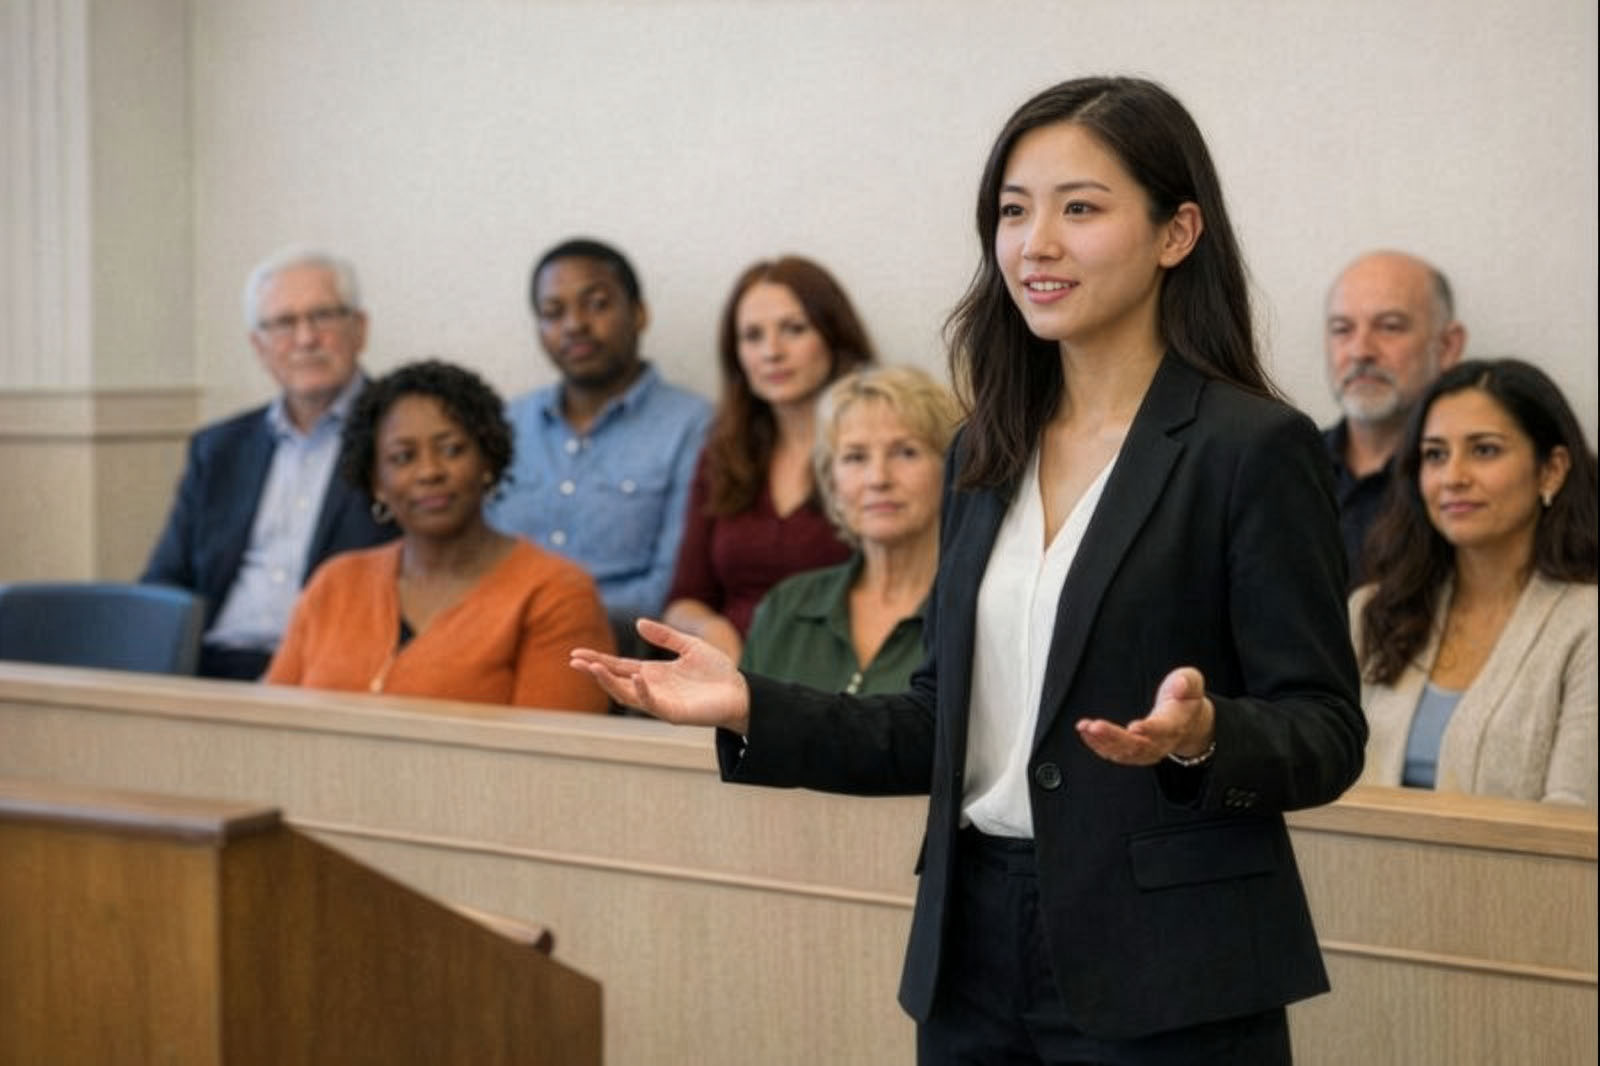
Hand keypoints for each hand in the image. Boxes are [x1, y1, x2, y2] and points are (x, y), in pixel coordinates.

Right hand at [569, 618, 750, 732]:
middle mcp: (652, 688)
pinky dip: (642, 691)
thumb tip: (638, 623)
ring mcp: (661, 702)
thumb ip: (665, 636)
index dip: (598, 660)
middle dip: (595, 671)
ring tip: (593, 668)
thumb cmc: (717, 671)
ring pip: (627, 695)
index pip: (619, 667)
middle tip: (574, 661)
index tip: (576, 653)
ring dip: (609, 682)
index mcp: (653, 673)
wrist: (741, 692)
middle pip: (616, 680)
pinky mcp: (674, 713)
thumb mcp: (689, 646)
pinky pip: (652, 704)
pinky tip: (634, 677)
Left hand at [1075, 666, 1214, 766]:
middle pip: (1139, 745)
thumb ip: (1187, 682)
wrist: (1188, 722)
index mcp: (1176, 724)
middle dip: (1115, 737)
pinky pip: (1116, 754)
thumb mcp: (1191, 683)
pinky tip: (1086, 733)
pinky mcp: (1135, 753)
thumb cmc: (1185, 698)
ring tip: (1085, 728)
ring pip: (1125, 752)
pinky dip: (1099, 745)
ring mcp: (1148, 750)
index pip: (1164, 729)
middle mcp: (1162, 742)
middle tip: (1096, 726)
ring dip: (1102, 742)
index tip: (1134, 726)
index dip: (1150, 730)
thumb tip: (1180, 684)